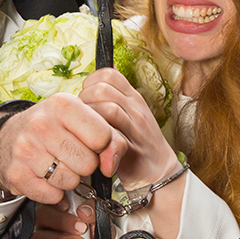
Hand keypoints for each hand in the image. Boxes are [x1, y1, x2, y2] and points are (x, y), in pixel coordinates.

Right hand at [0, 93, 129, 204]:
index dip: (102, 146)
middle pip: (88, 163)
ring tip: (58, 164)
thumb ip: (111, 138)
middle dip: (85, 164)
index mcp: (62, 105)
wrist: (9, 136)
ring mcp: (26, 149)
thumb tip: (110, 165)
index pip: (102, 137)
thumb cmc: (53, 127)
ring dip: (69, 179)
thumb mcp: (82, 119)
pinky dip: (54, 192)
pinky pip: (53, 195)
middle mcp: (41, 124)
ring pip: (71, 181)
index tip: (91, 144)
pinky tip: (47, 177)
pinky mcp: (17, 173)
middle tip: (71, 155)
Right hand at [32, 203, 94, 238]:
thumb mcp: (99, 220)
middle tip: (80, 228)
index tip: (70, 207)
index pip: (49, 200)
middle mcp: (47, 224)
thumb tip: (84, 212)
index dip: (57, 203)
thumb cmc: (94, 236)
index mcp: (58, 209)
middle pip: (41, 216)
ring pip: (38, 237)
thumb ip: (93, 211)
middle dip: (61, 222)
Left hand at [78, 68, 176, 188]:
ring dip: (89, 119)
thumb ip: (117, 93)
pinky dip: (96, 139)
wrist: (158, 170)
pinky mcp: (132, 148)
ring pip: (108, 109)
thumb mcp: (131, 111)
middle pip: (103, 89)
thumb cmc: (138, 141)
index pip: (109, 74)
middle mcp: (136, 109)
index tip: (85, 96)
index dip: (90, 82)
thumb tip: (106, 67)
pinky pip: (112, 136)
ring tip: (85, 130)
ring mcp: (136, 128)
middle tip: (81, 116)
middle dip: (84, 100)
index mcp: (133, 98)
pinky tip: (92, 144)